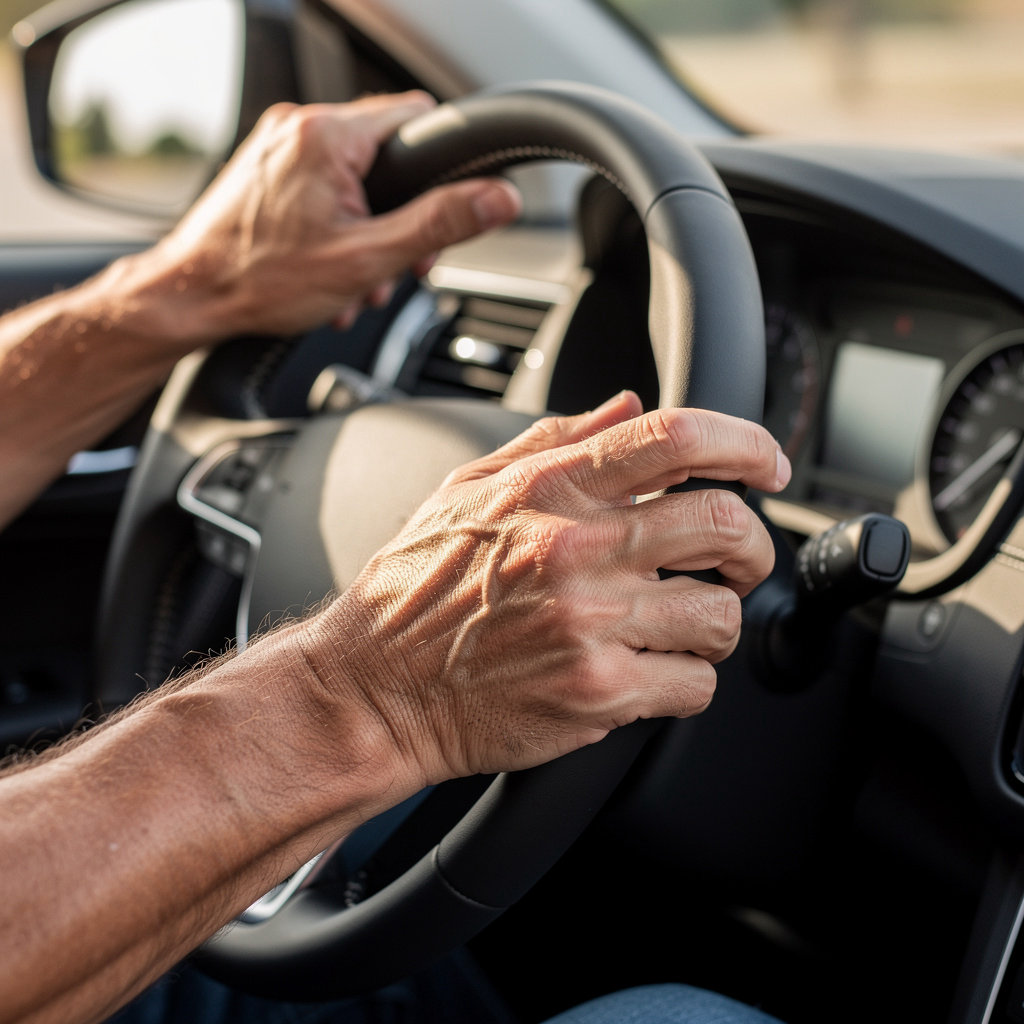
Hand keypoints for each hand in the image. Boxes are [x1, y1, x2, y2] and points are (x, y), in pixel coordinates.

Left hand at [142, 91, 520, 340]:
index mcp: (327, 136)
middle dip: (403, 215)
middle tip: (399, 262)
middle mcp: (298, 127)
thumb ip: (439, 224)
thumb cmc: (261, 279)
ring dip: (370, 229)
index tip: (444, 208)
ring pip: (354, 176)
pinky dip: (338, 226)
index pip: (416, 116)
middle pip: (386, 154)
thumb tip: (498, 199)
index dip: (441, 166)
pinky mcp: (266, 170)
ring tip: (359, 277)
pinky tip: (333, 268)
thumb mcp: (368, 258)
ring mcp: (278, 146)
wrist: (190, 297)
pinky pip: (322, 185)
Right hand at [301, 392, 790, 787]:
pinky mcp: (597, 692)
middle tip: (736, 563)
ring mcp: (590, 622)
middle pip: (724, 523)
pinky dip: (686, 681)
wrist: (376, 688)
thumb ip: (554, 440)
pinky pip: (695, 685)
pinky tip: (650, 673)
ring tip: (678, 627)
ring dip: (714, 623)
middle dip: (752, 547)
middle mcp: (575, 548)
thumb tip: (628, 407)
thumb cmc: (414, 590)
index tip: (767, 464)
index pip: (676, 437)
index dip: (745, 442)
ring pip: (720, 615)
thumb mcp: (468, 490)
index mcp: (548, 490)